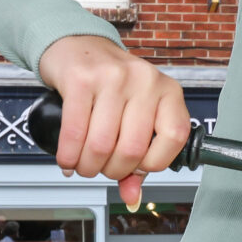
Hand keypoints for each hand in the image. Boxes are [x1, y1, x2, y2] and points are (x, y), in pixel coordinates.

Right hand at [39, 34, 190, 203]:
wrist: (78, 44)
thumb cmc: (111, 83)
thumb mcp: (135, 113)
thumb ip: (139, 156)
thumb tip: (132, 197)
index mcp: (168, 91)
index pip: (174, 139)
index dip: (151, 164)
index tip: (134, 168)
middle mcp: (145, 81)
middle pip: (132, 149)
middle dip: (111, 171)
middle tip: (100, 170)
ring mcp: (113, 78)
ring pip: (101, 145)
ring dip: (87, 166)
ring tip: (82, 165)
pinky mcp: (81, 79)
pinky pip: (75, 131)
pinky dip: (68, 155)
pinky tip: (67, 159)